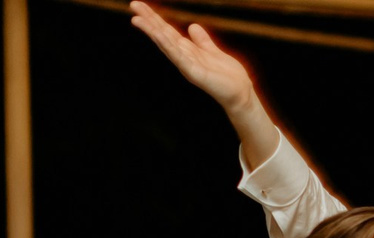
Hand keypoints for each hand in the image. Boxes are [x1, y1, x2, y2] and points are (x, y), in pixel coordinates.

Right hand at [129, 3, 257, 114]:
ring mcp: (187, 65)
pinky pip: (178, 56)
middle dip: (149, 20)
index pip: (168, 31)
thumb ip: (202, 41)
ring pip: (166, 44)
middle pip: (163, 34)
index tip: (141, 7)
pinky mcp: (193, 72)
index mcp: (187, 51)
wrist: (241, 93)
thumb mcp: (213, 52)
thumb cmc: (229, 76)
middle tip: (133, 4)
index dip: (155, 19)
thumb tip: (192, 26)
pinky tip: (158, 35)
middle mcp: (184, 57)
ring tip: (137, 19)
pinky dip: (167, 44)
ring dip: (152, 31)